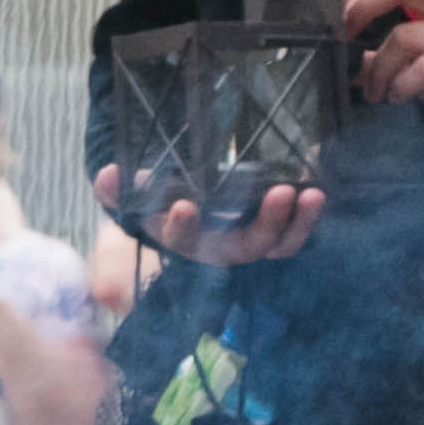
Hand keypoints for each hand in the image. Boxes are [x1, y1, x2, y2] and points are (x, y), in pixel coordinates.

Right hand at [103, 160, 323, 268]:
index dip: (183, 226)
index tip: (184, 205)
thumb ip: (119, 189)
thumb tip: (105, 175)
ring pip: (277, 245)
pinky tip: (319, 189)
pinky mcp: (274, 234)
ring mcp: (251, 243)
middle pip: (245, 247)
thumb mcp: (140, 195)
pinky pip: (294, 233)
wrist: (191, 214)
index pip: (182, 238)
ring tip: (312, 194)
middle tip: (280, 193)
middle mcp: (220, 249)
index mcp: (185, 238)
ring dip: (297, 224)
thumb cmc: (165, 202)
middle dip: (265, 224)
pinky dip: (308, 217)